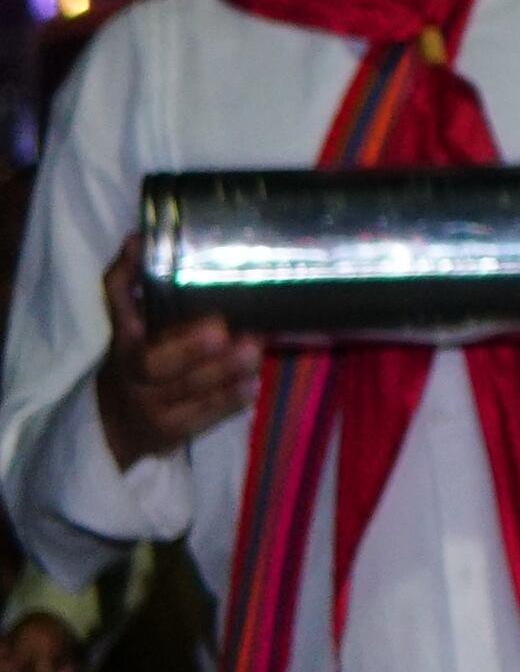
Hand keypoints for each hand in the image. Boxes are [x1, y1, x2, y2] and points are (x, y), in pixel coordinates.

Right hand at [91, 239, 257, 468]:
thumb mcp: (127, 324)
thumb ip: (130, 284)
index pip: (122, 321)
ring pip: (185, 391)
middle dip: (191, 349)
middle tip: (230, 332)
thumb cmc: (132, 359)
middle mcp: (131, 378)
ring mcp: (150, 409)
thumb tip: (138, 239)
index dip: (148, 307)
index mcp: (122, 343)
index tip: (198, 309)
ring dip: (223, 372)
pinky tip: (251, 383)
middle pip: (154, 365)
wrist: (113, 425)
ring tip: (253, 350)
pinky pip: (201, 418)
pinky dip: (228, 401)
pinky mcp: (171, 433)